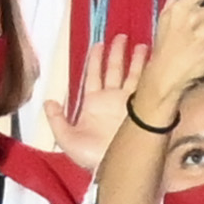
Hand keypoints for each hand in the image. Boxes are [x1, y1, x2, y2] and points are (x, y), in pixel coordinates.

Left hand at [41, 33, 147, 176]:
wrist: (115, 167)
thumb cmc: (91, 156)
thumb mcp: (66, 138)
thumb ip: (56, 119)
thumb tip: (49, 101)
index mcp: (93, 103)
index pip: (94, 74)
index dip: (95, 59)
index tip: (99, 44)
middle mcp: (111, 99)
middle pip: (114, 70)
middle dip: (117, 53)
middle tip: (121, 36)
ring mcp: (128, 103)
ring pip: (133, 75)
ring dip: (136, 60)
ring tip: (142, 45)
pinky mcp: (141, 108)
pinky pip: (145, 86)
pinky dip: (149, 74)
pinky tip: (154, 61)